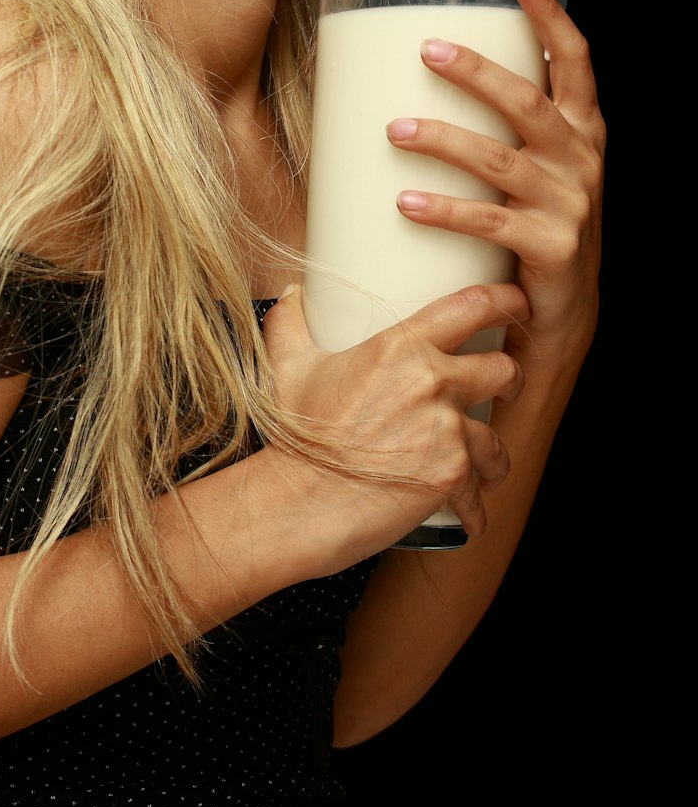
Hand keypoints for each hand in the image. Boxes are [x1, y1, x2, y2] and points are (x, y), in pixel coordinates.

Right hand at [261, 281, 527, 566]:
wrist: (302, 499)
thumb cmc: (297, 434)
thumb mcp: (288, 368)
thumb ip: (291, 323)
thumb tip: (291, 293)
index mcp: (401, 347)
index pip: (472, 307)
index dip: (506, 301)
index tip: (517, 304)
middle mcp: (432, 382)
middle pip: (504, 370)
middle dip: (509, 381)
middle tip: (503, 391)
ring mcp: (446, 430)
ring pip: (498, 437)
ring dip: (492, 453)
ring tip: (483, 465)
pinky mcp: (452, 476)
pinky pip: (481, 489)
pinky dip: (475, 506)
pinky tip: (469, 513)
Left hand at [386, 0, 604, 370]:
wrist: (562, 317)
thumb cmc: (534, 229)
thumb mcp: (534, 171)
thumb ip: (506, 129)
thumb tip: (429, 77)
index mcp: (582, 132)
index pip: (576, 61)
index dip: (551, 16)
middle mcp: (581, 160)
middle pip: (528, 101)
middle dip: (476, 72)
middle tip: (424, 50)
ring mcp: (570, 204)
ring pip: (500, 159)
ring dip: (444, 140)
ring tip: (395, 130)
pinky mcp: (550, 247)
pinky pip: (489, 220)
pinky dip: (444, 209)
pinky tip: (404, 201)